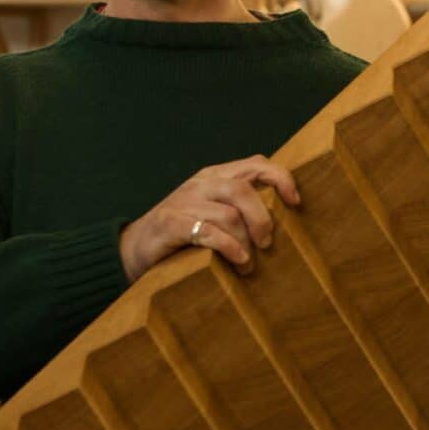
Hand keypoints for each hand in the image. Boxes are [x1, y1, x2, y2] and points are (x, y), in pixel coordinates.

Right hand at [119, 154, 299, 282]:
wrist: (132, 248)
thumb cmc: (181, 234)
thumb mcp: (210, 211)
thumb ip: (238, 208)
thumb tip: (282, 221)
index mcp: (214, 176)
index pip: (255, 164)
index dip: (280, 178)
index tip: (296, 201)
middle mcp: (201, 184)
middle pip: (243, 189)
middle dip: (263, 218)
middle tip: (267, 244)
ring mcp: (184, 202)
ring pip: (229, 213)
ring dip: (246, 243)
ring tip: (248, 265)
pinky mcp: (171, 223)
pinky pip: (208, 232)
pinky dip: (228, 247)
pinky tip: (237, 261)